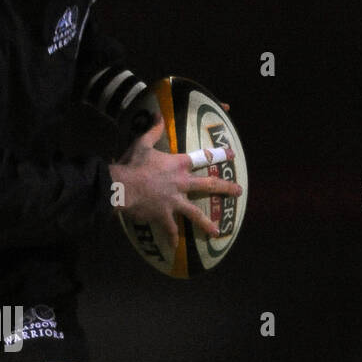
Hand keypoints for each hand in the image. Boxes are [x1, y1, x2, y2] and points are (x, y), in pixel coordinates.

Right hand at [109, 116, 241, 247]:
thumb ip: (154, 130)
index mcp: (178, 164)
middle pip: (208, 186)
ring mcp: (174, 201)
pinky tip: (176, 247)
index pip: (204, 158)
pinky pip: (170, 229)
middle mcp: (181, 183)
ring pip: (196, 214)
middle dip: (226, 189)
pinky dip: (172, 238)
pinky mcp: (164, 215)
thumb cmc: (132, 164)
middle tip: (238, 192)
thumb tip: (158, 114)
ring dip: (207, 223)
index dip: (220, 154)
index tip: (233, 154)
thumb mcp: (143, 144)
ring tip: (217, 231)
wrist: (122, 186)